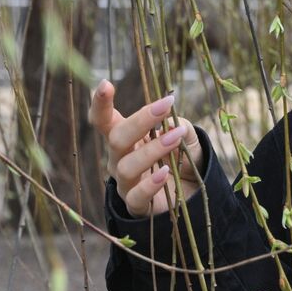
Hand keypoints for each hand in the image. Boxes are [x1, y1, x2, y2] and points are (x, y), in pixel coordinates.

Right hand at [88, 78, 204, 217]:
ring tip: (176, 137)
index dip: (100, 104)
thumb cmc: (181, 158)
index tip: (105, 84)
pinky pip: (136, 196)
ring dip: (153, 149)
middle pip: (117, 138)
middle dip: (141, 120)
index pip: (103, 120)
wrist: (191, 195)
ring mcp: (125, 183)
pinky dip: (151, 184)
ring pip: (126, 166)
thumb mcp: (185, 136)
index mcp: (124, 137)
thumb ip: (178, 124)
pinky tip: (166, 172)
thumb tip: (171, 123)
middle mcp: (118, 159)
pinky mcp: (136, 206)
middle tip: (166, 105)